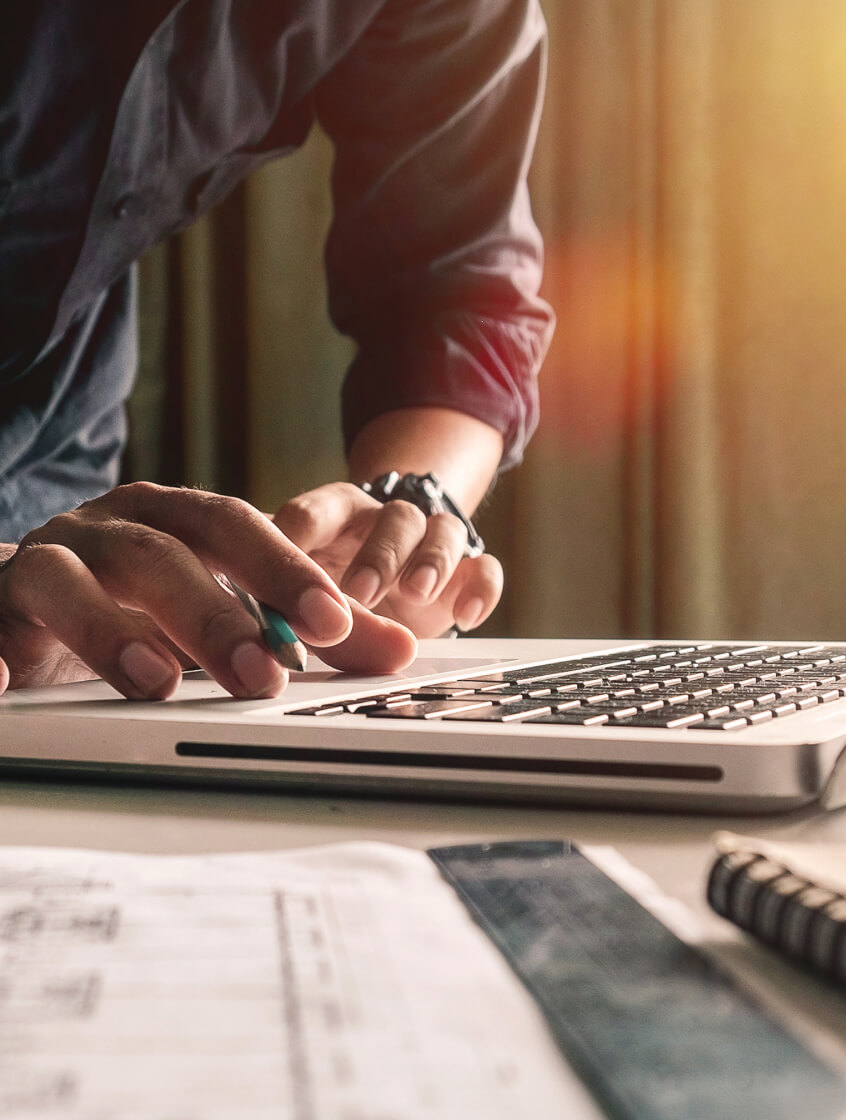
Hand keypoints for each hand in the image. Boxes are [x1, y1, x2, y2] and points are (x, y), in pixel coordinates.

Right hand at [0, 483, 416, 698]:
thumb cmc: (136, 599)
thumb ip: (302, 627)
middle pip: (159, 555)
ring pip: (69, 582)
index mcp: (169, 518)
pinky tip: (1, 686)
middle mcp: (105, 529)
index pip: (232, 527)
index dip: (282, 569)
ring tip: (154, 683)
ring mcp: (42, 563)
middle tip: (262, 675)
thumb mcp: (219, 607)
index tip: (336, 622)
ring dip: (111, 632)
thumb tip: (396, 649)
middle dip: (212, 612)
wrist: (26, 595)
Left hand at [273, 482, 503, 638]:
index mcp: (334, 514)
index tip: (293, 563)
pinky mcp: (463, 575)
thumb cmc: (323, 584)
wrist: (379, 588)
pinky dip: (480, 589)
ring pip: (443, 531)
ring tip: (415, 593)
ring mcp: (429, 545)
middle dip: (378, 555)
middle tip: (360, 592)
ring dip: (431, 561)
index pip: (319, 510)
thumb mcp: (297, 595)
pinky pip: (484, 569)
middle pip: (393, 518)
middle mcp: (385, 522)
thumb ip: (289, 612)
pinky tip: (465, 615)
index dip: (307, 533)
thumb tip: (275, 639)